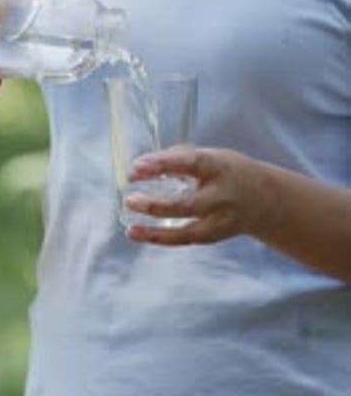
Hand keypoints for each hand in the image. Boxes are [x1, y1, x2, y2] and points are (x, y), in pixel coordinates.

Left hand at [125, 146, 277, 246]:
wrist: (266, 200)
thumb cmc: (230, 172)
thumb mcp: (213, 156)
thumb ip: (181, 158)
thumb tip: (145, 165)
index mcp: (219, 168)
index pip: (190, 164)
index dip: (162, 165)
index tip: (137, 166)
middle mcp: (221, 196)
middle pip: (187, 205)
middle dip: (156, 204)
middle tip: (130, 198)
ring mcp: (218, 220)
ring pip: (185, 231)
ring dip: (154, 230)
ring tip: (130, 227)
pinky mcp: (213, 236)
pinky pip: (184, 240)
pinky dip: (160, 237)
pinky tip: (138, 233)